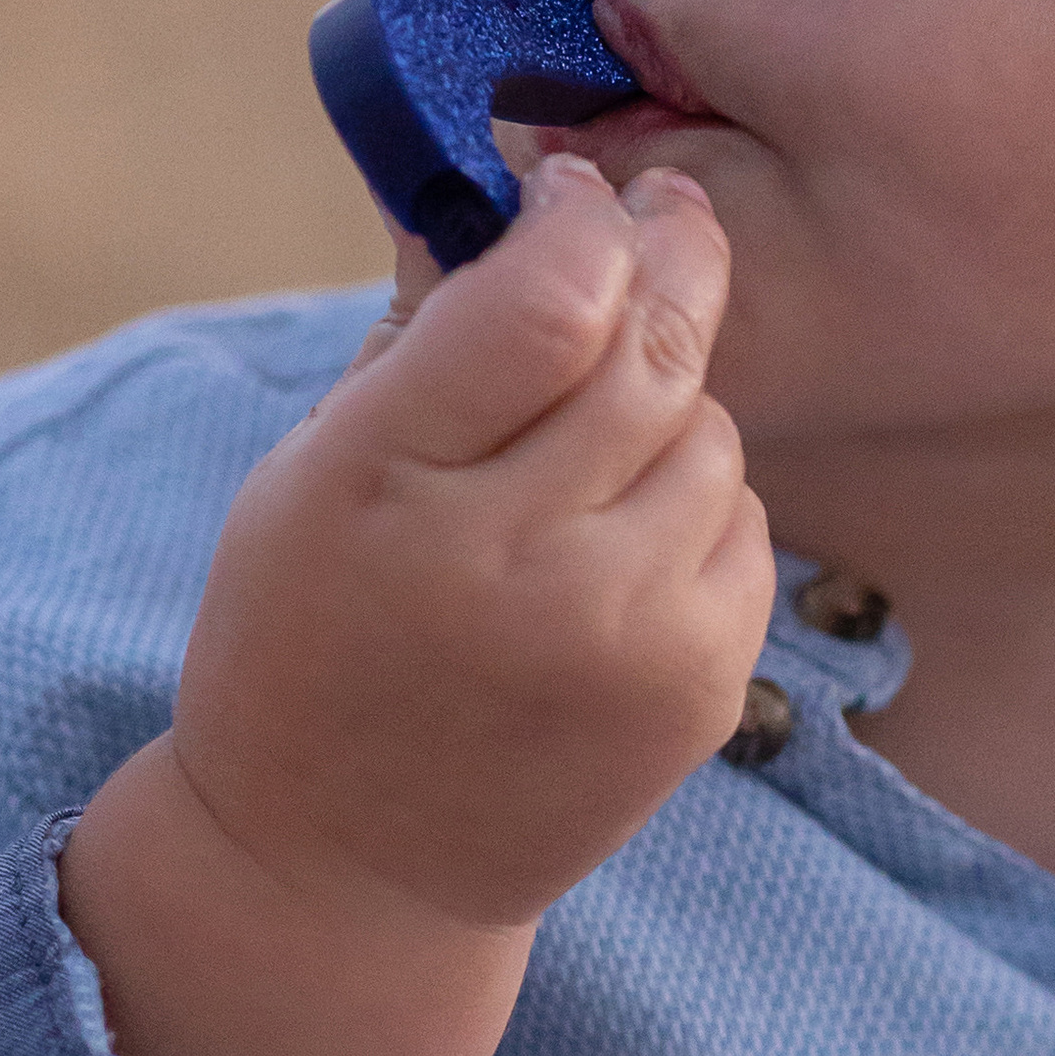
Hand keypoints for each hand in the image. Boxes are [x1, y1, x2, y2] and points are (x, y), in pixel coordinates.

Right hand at [60, 153, 771, 1055]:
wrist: (346, 870)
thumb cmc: (311, 634)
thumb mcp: (313, 472)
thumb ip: (421, 331)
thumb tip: (513, 185)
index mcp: (393, 487)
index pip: (552, 298)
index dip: (582, 216)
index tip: (574, 188)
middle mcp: (520, 564)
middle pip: (655, 350)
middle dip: (665, 260)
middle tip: (663, 210)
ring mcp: (623, 637)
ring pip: (713, 433)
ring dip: (671, 406)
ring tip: (592, 439)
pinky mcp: (696, 691)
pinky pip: (743, 526)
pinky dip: (697, 506)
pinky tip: (620, 539)